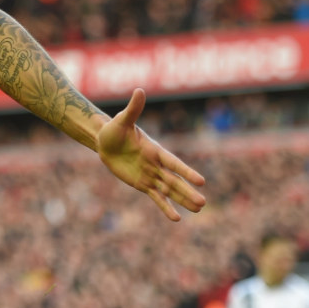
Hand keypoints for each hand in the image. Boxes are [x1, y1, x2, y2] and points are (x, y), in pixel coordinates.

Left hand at [97, 88, 206, 220]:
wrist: (104, 141)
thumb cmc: (114, 129)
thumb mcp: (122, 120)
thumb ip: (133, 109)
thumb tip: (139, 90)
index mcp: (154, 150)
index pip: (173, 163)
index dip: (185, 172)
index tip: (201, 181)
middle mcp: (156, 164)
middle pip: (175, 180)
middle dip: (187, 192)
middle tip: (204, 203)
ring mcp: (150, 175)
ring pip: (169, 190)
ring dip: (183, 200)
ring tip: (199, 209)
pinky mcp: (142, 184)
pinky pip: (156, 197)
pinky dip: (165, 207)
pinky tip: (176, 218)